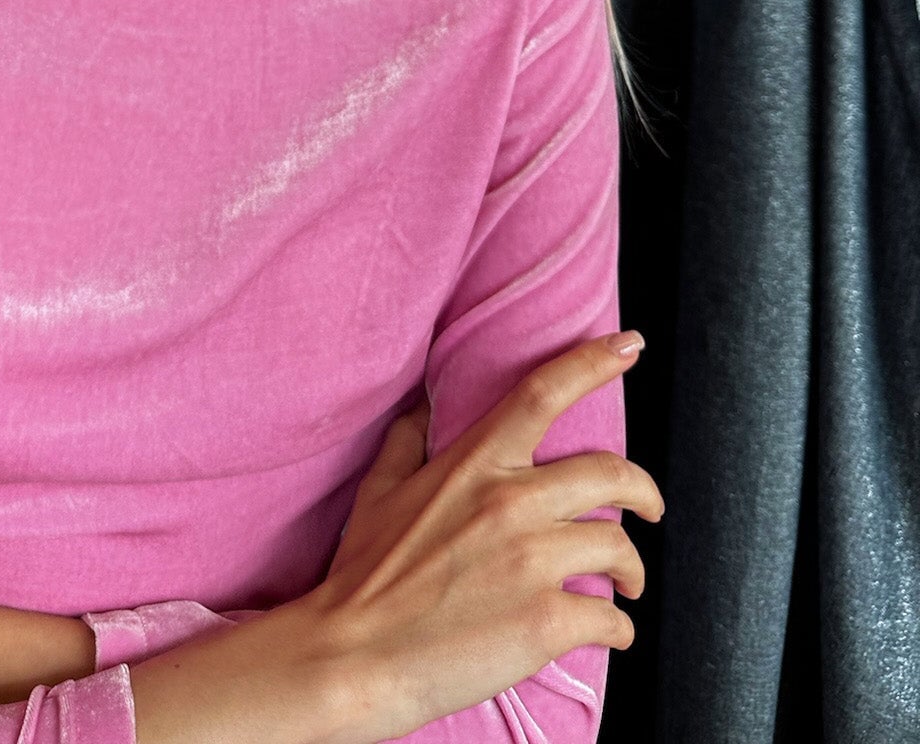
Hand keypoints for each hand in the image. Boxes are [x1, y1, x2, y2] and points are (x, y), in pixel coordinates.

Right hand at [307, 332, 662, 741]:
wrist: (354, 657)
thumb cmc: (363, 576)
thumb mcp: (380, 491)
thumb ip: (410, 441)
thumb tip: (424, 403)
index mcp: (474, 465)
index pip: (543, 394)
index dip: (593, 362)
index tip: (630, 347)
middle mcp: (511, 503)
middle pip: (611, 474)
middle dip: (644, 491)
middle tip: (650, 508)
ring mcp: (532, 563)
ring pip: (619, 548)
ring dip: (629, 570)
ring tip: (623, 584)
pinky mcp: (546, 623)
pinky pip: (612, 620)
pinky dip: (617, 628)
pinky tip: (606, 631)